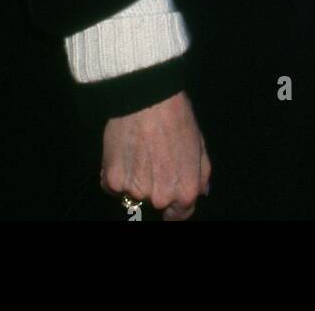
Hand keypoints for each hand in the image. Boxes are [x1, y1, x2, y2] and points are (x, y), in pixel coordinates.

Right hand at [100, 90, 210, 221]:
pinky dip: (115, 174)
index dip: (174, 207)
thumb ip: (201, 174)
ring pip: (133, 193)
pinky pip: (112, 186)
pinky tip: (123, 153)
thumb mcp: (199, 144)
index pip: (178, 216)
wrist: (148, 97)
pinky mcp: (113, 180)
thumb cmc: (177, 117)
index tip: (168, 192)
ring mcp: (135, 190)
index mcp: (185, 191)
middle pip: (156, 202)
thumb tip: (200, 193)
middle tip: (153, 159)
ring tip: (138, 151)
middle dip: (155, 186)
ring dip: (134, 179)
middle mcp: (161, 197)